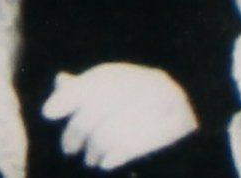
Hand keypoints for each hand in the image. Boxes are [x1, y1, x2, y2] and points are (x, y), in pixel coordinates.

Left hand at [42, 63, 198, 170]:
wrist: (192, 150)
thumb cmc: (151, 124)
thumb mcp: (123, 104)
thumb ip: (92, 91)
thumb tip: (60, 79)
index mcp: (146, 78)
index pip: (104, 77)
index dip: (74, 93)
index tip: (49, 112)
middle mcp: (158, 86)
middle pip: (102, 105)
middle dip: (78, 129)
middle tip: (71, 148)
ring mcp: (168, 109)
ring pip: (110, 130)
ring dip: (94, 149)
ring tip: (92, 158)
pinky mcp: (174, 134)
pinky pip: (129, 146)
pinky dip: (112, 156)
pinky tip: (108, 163)